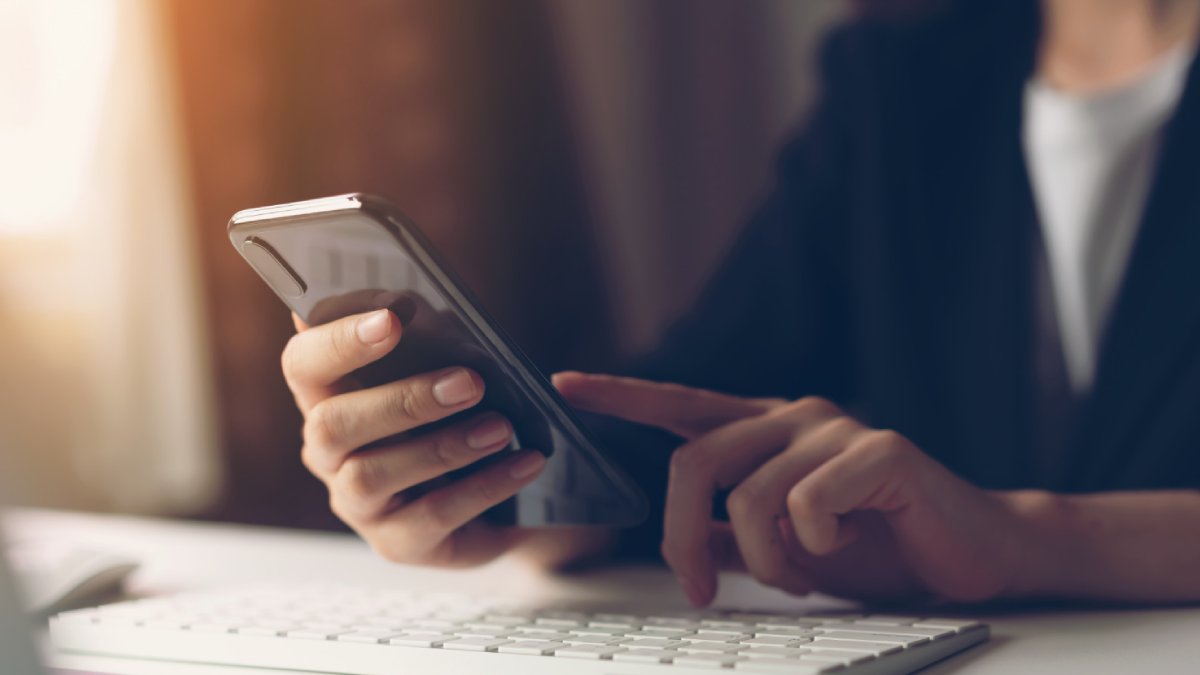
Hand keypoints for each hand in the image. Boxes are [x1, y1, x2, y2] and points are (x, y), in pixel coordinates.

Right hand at [282, 309, 546, 567]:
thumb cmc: (461, 411)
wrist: (504, 491)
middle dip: (402, 400)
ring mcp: (357, 503)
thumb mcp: (450, 365)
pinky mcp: (396, 542)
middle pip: (332, 424)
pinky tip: (524, 462)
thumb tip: (414, 302)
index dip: (338, 341)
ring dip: (444, 446)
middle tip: (469, 382)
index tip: (392, 318)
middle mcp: (328, 452)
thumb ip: (431, 335)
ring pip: (374, 474)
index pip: (304, 364)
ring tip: (501, 426)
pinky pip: (432, 515)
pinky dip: (484, 486)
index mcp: (328, 395)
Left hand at [554, 372, 1031, 604]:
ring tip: (799, 573)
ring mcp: (835, 429)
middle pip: (695, 463)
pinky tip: (847, 544)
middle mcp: (793, 417)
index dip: (621, 395)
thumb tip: (683, 538)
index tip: (564, 385)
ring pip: (749, 495)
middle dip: (683, 537)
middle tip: (702, 589)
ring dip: (764, 558)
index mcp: (765, 431)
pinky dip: (814, 546)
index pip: (681, 404)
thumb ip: (732, 533)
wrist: (969, 556)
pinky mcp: (880, 450)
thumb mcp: (785, 547)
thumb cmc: (876, 546)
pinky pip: (808, 502)